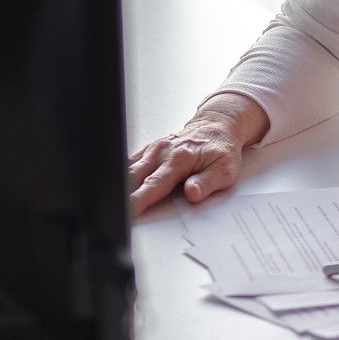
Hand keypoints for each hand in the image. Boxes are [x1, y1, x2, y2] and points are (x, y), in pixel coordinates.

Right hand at [128, 93, 269, 214]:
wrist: (217, 127)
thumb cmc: (221, 149)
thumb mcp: (225, 170)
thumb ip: (207, 183)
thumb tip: (192, 193)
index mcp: (180, 159)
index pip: (155, 184)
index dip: (140, 199)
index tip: (129, 211)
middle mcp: (163, 152)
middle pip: (134, 176)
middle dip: (122, 195)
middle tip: (117, 212)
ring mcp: (154, 150)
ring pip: (128, 169)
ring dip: (119, 185)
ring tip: (113, 202)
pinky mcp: (149, 150)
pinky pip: (129, 162)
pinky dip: (121, 174)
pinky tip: (116, 186)